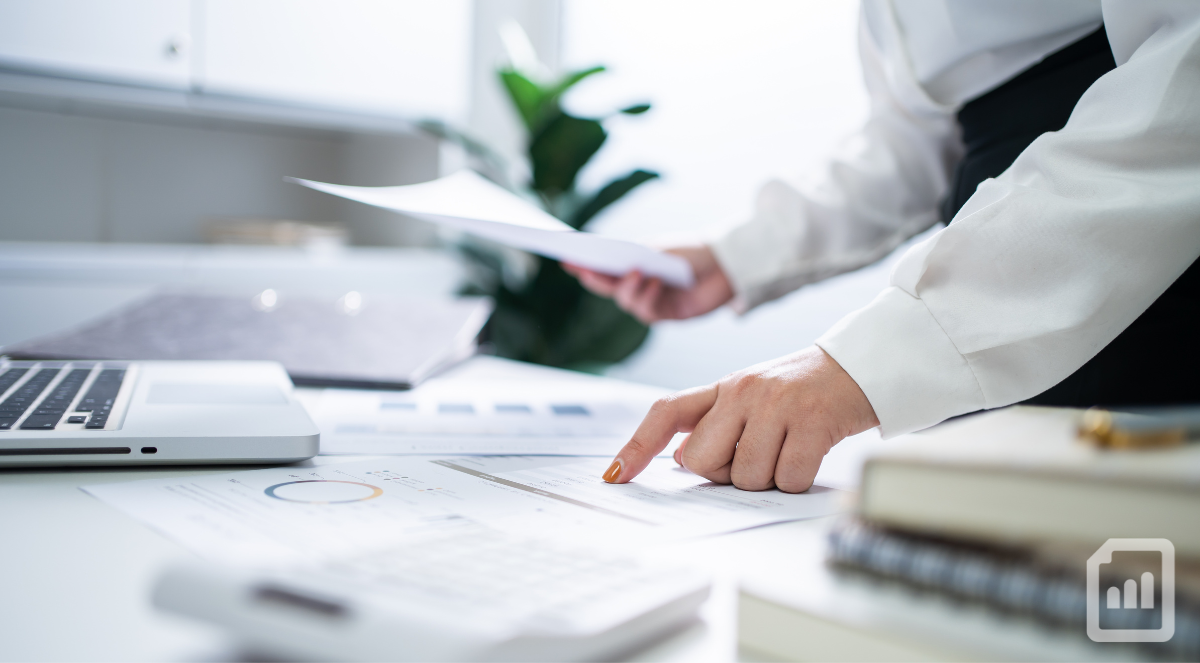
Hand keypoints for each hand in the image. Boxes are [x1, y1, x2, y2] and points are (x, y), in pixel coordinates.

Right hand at [562, 245, 732, 322]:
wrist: (727, 264)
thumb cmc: (693, 251)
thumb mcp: (660, 249)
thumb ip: (636, 258)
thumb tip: (611, 265)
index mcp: (634, 264)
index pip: (603, 267)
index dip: (584, 266)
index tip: (567, 259)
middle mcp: (639, 284)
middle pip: (608, 287)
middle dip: (595, 279)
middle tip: (587, 270)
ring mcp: (652, 300)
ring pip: (627, 302)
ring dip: (629, 288)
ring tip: (638, 272)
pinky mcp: (667, 314)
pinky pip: (648, 312)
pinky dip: (648, 297)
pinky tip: (655, 283)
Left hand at [600, 347, 877, 492]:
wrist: (861, 367)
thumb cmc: (803, 392)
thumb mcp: (752, 397)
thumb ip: (716, 424)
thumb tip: (682, 461)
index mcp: (723, 386)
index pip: (667, 412)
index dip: (636, 446)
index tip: (614, 476)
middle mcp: (743, 391)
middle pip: (701, 462)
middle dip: (725, 474)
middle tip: (756, 454)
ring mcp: (777, 406)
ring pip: (745, 477)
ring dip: (767, 479)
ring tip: (788, 449)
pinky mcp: (812, 423)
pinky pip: (787, 479)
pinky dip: (798, 480)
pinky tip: (809, 454)